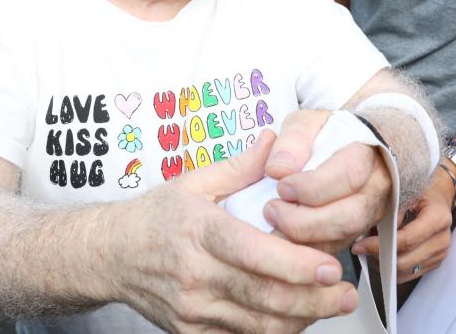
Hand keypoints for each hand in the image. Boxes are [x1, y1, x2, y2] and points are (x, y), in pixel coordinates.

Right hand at [118, 130, 357, 332]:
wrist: (111, 255)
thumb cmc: (156, 217)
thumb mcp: (194, 182)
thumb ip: (240, 166)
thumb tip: (275, 140)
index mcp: (199, 231)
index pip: (252, 253)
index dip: (296, 264)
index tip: (330, 266)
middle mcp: (195, 275)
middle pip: (263, 296)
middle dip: (313, 299)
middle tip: (344, 292)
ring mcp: (192, 310)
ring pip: (257, 325)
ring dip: (299, 319)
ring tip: (329, 305)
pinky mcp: (191, 333)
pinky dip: (272, 332)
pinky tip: (294, 318)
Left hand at [261, 110, 391, 253]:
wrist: (346, 147)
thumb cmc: (324, 134)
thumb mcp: (305, 124)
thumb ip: (291, 141)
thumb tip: (277, 169)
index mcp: (366, 154)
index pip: (349, 174)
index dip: (312, 186)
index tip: (282, 186)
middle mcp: (376, 187)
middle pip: (350, 216)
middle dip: (305, 221)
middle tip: (271, 210)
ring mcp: (371, 213)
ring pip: (345, 238)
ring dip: (305, 238)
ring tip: (274, 224)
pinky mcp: (359, 232)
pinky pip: (338, 249)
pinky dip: (309, 251)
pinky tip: (284, 240)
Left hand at [355, 165, 453, 282]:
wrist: (438, 194)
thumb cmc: (419, 190)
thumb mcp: (404, 190)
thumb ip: (390, 211)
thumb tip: (371, 231)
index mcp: (438, 218)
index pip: (406, 240)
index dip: (380, 245)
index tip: (359, 245)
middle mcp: (442, 239)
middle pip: (406, 261)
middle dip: (380, 257)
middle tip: (360, 249)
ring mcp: (440, 253)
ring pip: (407, 271)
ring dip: (386, 265)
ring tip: (370, 251)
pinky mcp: (435, 262)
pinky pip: (411, 274)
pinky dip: (394, 269)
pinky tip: (383, 255)